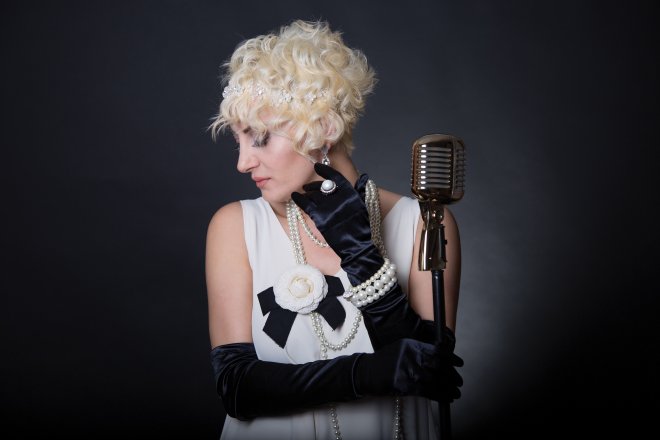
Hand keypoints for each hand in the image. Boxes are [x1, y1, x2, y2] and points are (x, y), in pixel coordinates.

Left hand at [291, 163, 383, 285]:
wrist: (356, 246)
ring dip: (306, 192)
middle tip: (307, 186)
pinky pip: (306, 204)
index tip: (317, 166)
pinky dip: (299, 199)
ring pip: (313, 195)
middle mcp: (340, 198)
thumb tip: (362, 178)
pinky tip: (294, 197)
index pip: (336, 177)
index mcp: (351, 194)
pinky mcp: (321, 218)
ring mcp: (329, 208)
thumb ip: (360, 191)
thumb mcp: (363, 207)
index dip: (325, 171)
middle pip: (322, 186)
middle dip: (313, 184)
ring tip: (301, 192)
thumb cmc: (361, 229)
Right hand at [355, 338, 462, 402]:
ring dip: (448, 388)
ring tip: (456, 392)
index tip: (459, 363)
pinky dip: (439, 395)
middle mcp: (410, 356)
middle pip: (438, 365)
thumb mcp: (402, 348)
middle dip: (452, 375)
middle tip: (459, 381)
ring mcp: (406, 370)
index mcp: (411, 345)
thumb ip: (419, 351)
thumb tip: (440, 358)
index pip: (436, 350)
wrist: (366, 372)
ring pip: (434, 380)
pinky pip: (426, 391)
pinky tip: (447, 398)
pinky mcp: (403, 384)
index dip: (451, 357)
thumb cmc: (385, 361)